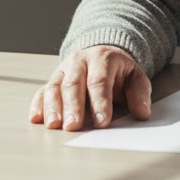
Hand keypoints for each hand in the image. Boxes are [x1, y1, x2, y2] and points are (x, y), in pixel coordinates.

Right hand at [28, 44, 151, 130]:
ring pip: (54, 87)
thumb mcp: (135, 76)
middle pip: (74, 84)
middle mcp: (79, 62)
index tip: (102, 122)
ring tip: (54, 125)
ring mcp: (63, 71)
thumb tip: (143, 112)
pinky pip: (41, 91)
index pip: (99, 81)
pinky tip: (36, 118)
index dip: (100, 102)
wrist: (102, 53)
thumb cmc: (118, 72)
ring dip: (52, 107)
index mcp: (102, 59)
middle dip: (73, 106)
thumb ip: (140, 93)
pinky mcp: (52, 81)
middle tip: (74, 126)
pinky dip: (38, 104)